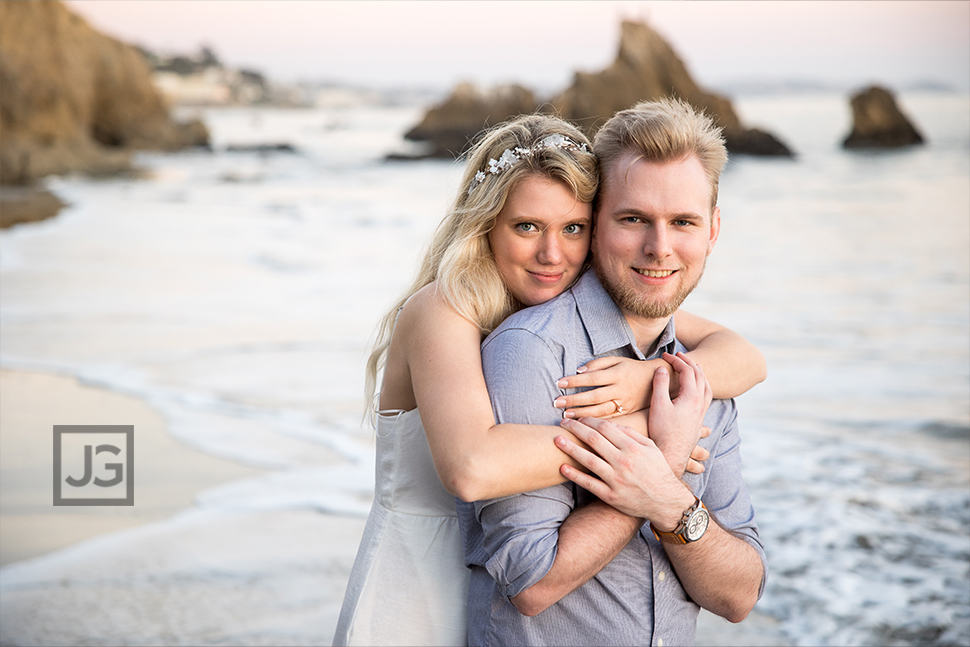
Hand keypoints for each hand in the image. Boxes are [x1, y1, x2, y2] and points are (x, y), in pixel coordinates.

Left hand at [554, 357, 676, 418]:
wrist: (656, 382)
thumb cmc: (631, 369)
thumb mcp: (617, 361)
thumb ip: (597, 364)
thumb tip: (579, 371)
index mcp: (618, 374)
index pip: (592, 378)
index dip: (574, 381)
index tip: (559, 382)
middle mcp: (621, 390)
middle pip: (593, 396)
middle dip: (573, 400)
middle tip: (556, 403)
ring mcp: (625, 403)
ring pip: (600, 411)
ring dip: (581, 414)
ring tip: (565, 415)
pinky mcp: (627, 413)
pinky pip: (608, 419)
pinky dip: (594, 422)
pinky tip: (581, 424)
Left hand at [555, 417, 694, 527]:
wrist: (666, 502)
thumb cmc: (658, 471)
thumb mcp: (651, 448)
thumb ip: (632, 434)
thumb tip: (612, 423)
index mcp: (633, 448)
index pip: (606, 427)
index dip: (589, 421)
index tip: (579, 419)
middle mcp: (623, 462)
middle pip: (594, 439)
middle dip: (576, 429)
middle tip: (563, 423)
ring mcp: (616, 480)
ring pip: (588, 460)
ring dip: (570, 449)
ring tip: (557, 440)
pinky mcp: (611, 496)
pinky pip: (589, 484)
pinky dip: (574, 475)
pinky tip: (562, 467)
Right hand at [647, 352, 712, 476]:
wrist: (671, 454)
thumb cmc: (662, 431)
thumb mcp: (658, 404)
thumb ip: (660, 384)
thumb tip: (662, 368)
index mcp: (692, 397)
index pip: (687, 371)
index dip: (676, 360)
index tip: (665, 356)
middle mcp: (700, 403)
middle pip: (700, 376)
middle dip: (689, 363)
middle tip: (679, 356)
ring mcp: (701, 413)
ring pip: (707, 387)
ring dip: (700, 374)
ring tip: (695, 368)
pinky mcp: (698, 421)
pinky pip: (707, 398)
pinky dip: (703, 387)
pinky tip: (699, 391)